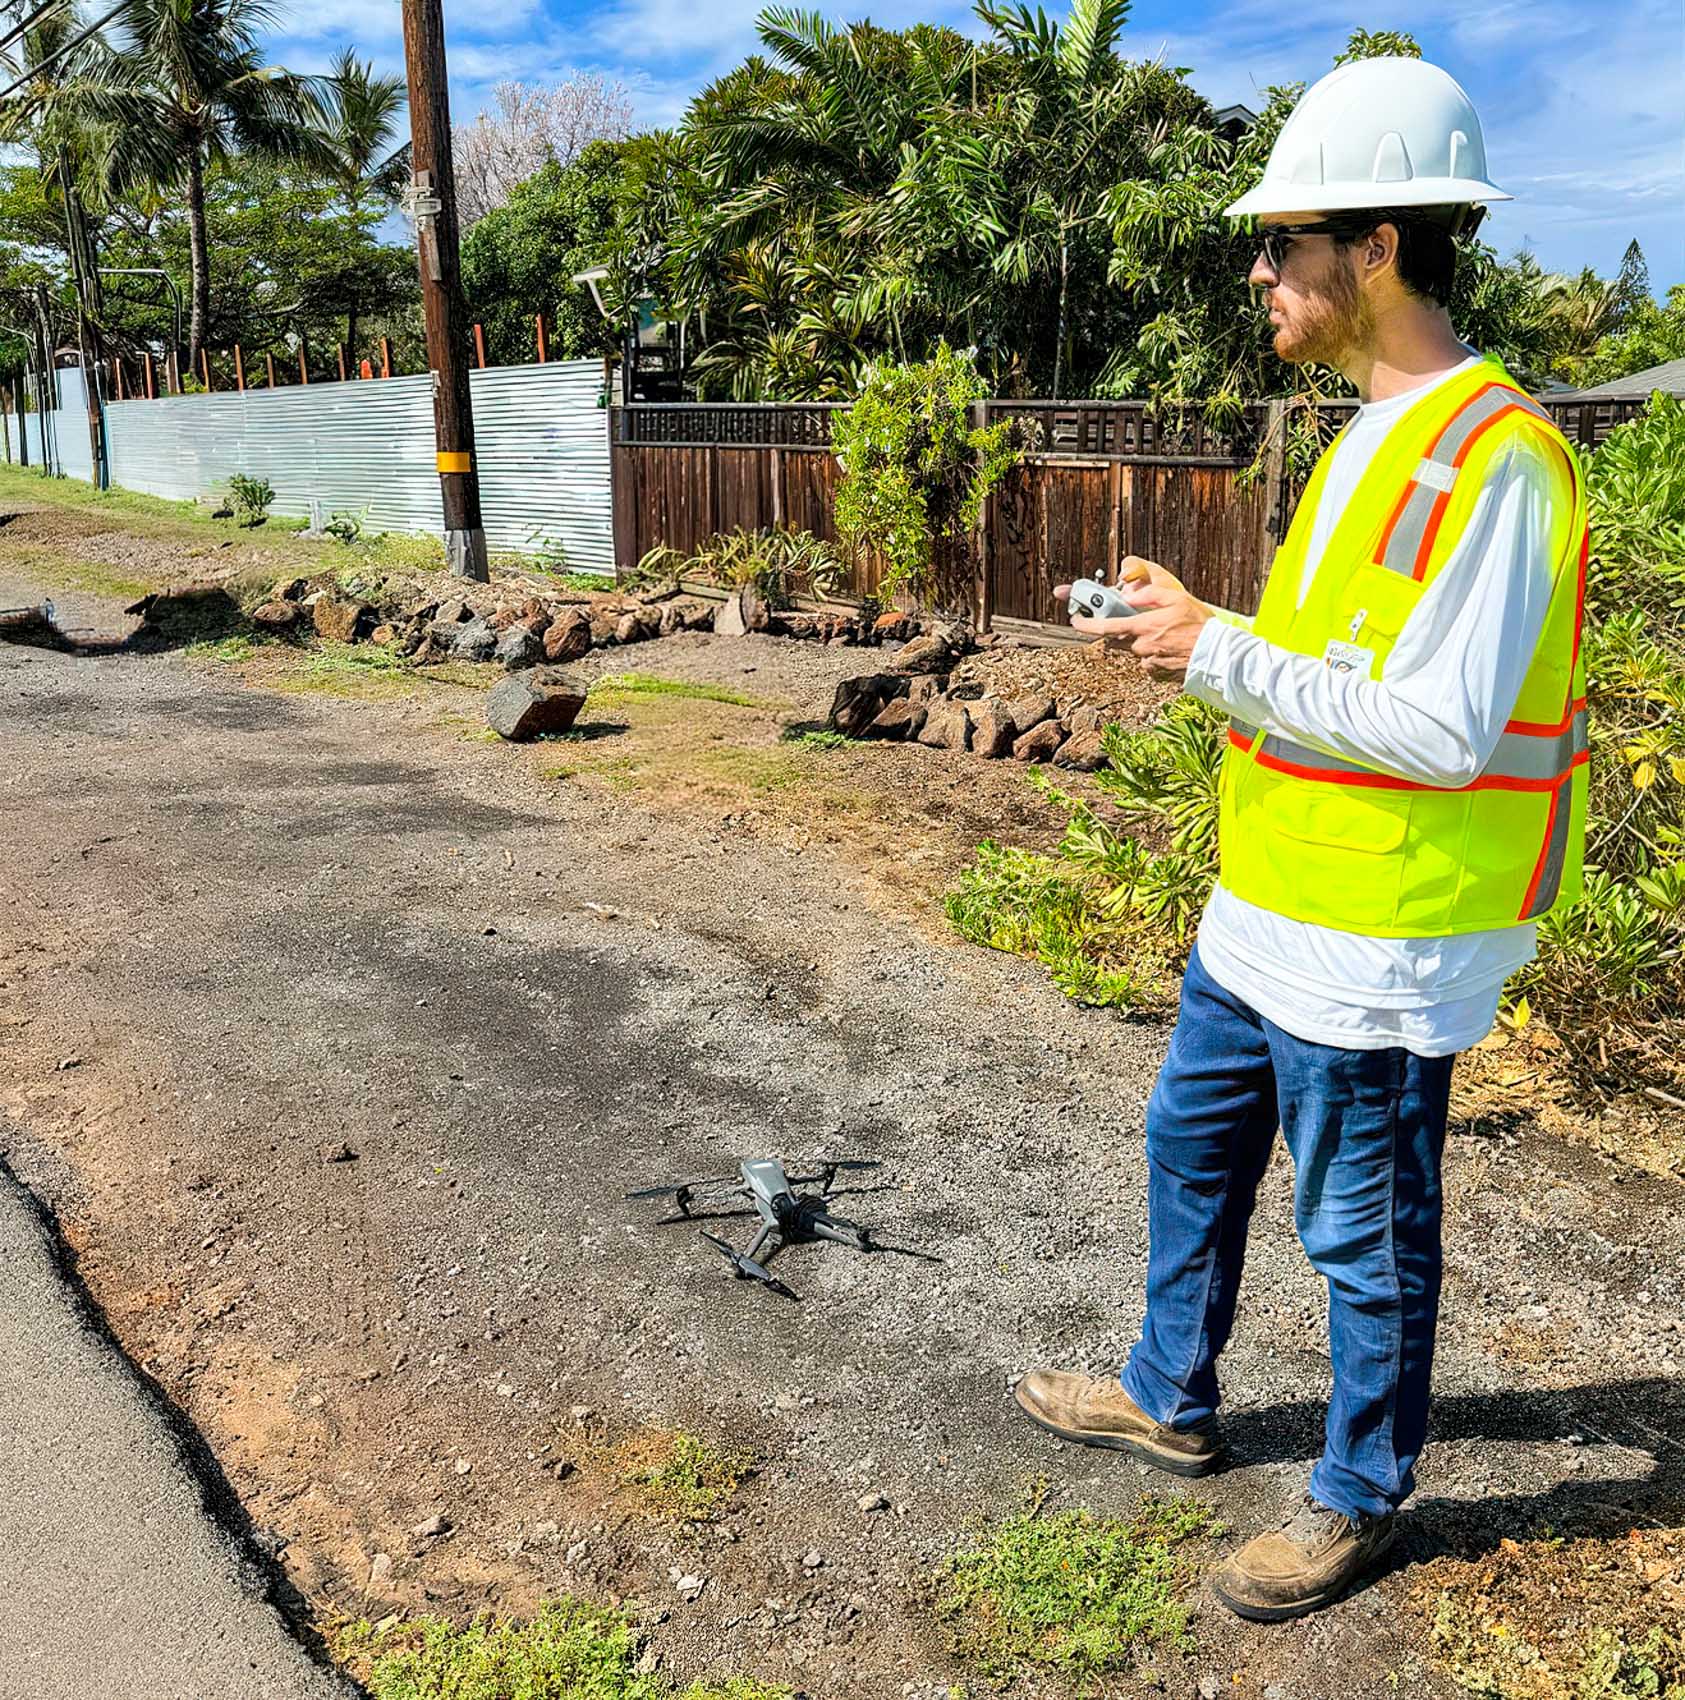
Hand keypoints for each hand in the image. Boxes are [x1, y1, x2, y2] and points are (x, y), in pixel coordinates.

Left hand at [1054, 556, 1211, 680]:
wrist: (1217, 656)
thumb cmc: (1200, 626)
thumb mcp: (1177, 598)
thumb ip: (1149, 595)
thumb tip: (1128, 595)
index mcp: (1143, 628)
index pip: (1106, 627)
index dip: (1086, 624)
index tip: (1075, 620)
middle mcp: (1141, 648)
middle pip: (1120, 639)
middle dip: (1125, 630)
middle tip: (1144, 622)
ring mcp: (1148, 663)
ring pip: (1135, 650)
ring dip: (1143, 642)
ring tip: (1168, 635)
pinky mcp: (1156, 674)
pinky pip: (1148, 662)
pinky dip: (1155, 654)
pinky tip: (1172, 649)